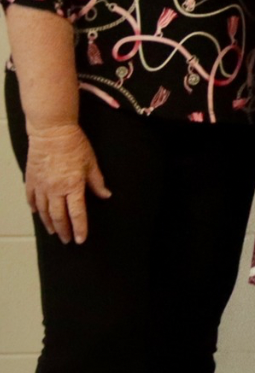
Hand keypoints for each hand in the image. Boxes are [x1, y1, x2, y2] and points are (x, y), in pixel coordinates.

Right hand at [23, 121, 109, 243]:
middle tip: (66, 240)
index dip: (79, 228)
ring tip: (53, 231)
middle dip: (63, 231)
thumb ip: (97, 182)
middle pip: (58, 216)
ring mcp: (41, 185)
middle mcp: (55, 189)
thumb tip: (105, 195)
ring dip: (48, 223)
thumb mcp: (91, 163)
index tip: (80, 239)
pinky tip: (37, 214)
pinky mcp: (31, 179)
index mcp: (73, 186)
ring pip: (43, 211)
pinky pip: (31, 199)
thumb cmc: (74, 145)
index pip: (77, 213)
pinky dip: (34, 208)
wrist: (52, 132)